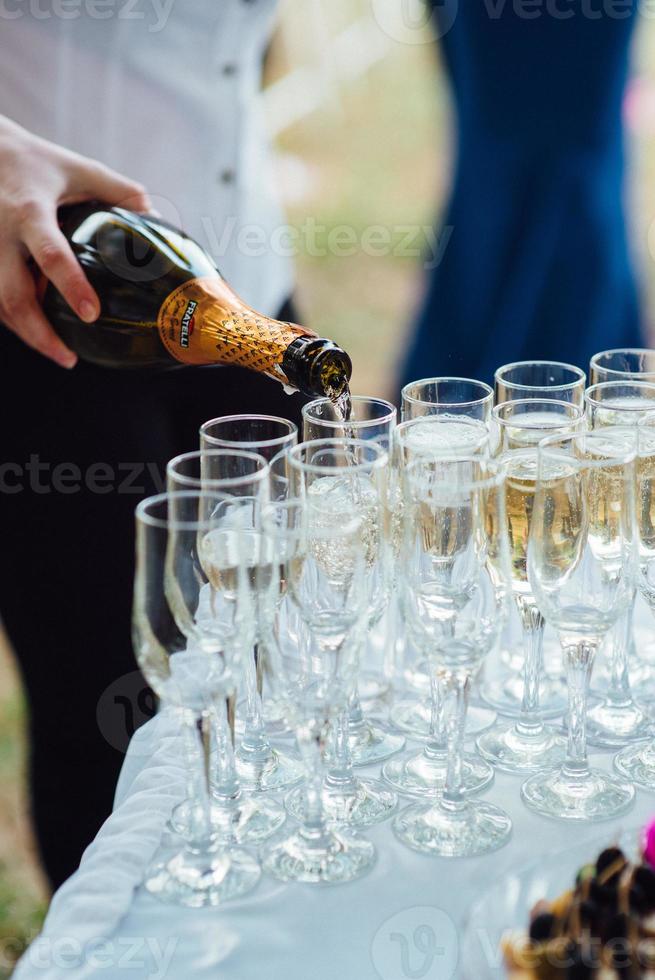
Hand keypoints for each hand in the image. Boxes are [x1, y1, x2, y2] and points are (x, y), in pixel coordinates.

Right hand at [0, 115, 150, 367]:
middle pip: (13, 296)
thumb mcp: (78, 169)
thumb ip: (119, 192)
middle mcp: (1, 235)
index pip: (51, 255)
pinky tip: (38, 333)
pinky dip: (13, 320)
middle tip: (69, 358)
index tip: (91, 315)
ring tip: (60, 354)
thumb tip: (156, 217)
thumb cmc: (33, 161)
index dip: (72, 287)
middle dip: (39, 334)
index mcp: (31, 212)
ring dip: (27, 335)